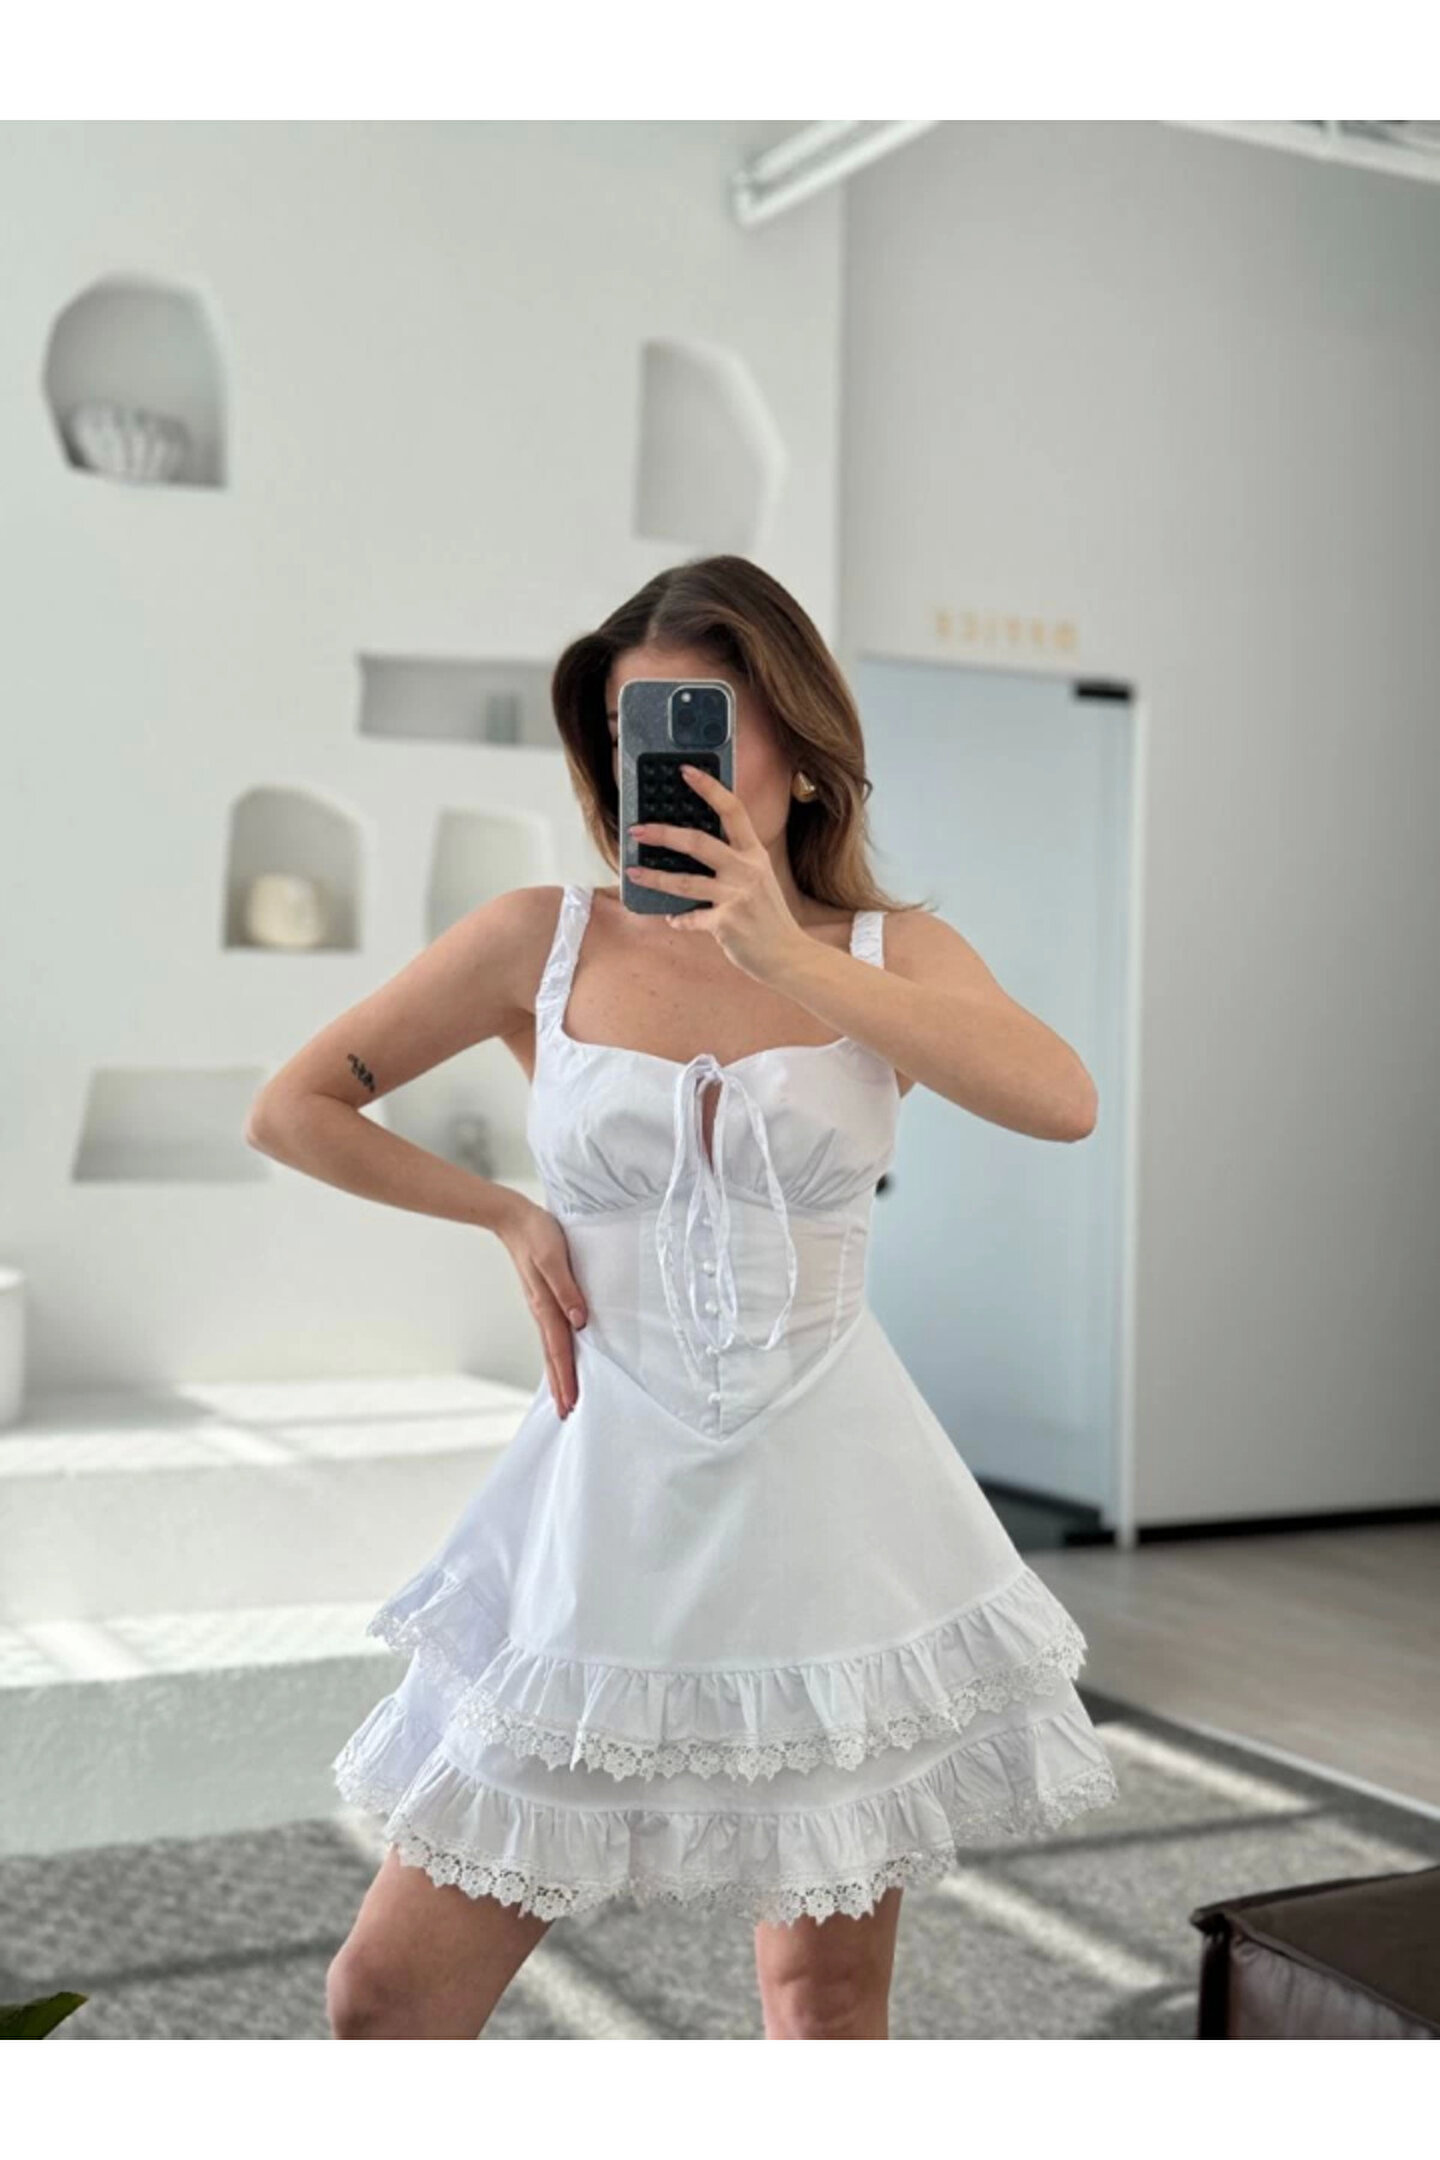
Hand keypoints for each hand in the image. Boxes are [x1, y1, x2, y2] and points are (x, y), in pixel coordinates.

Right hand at [496, 1194, 586, 1419]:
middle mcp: (542, 1311)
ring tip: (563, 1396)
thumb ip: (566, 1288)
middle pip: (553, 1356)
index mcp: (545, 1305)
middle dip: (560, 1386)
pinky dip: (555, 1353)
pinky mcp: (543, 1299)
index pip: (559, 1349)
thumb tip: (579, 1320)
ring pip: (551, 1348)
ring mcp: (541, 1307)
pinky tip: (559, 1358)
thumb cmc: (537, 1234)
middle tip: (566, 1413)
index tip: (570, 1402)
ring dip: (557, 1373)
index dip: (566, 1377)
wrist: (515, 1219)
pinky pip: (551, 1334)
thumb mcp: (554, 1256)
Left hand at [626, 766, 805, 982]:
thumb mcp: (759, 879)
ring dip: (655, 877)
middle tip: (637, 829)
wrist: (787, 955)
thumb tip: (692, 849)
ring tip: (633, 871)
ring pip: (686, 881)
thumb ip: (734, 862)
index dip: (709, 788)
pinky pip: (692, 918)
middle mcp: (747, 870)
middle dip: (664, 833)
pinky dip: (679, 919)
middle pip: (699, 842)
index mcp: (755, 853)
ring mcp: (737, 897)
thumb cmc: (767, 916)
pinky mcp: (727, 924)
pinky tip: (672, 918)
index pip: (733, 810)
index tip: (686, 771)